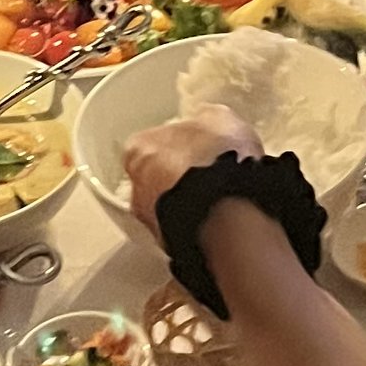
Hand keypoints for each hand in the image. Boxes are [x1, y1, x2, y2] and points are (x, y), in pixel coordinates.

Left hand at [119, 105, 263, 243]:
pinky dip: (198, 226)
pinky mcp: (170, 246)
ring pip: (167, 207)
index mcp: (138, 149)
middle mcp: (137, 187)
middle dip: (179, 176)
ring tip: (221, 199)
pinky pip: (183, 231)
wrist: (228, 213)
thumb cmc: (216, 160)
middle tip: (210, 171)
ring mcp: (150, 221)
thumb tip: (208, 121)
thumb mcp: (220, 119)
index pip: (151, 142)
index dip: (178, 143)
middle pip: (156, 177)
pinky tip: (222, 220)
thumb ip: (207, 119)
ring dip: (188, 204)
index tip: (197, 145)